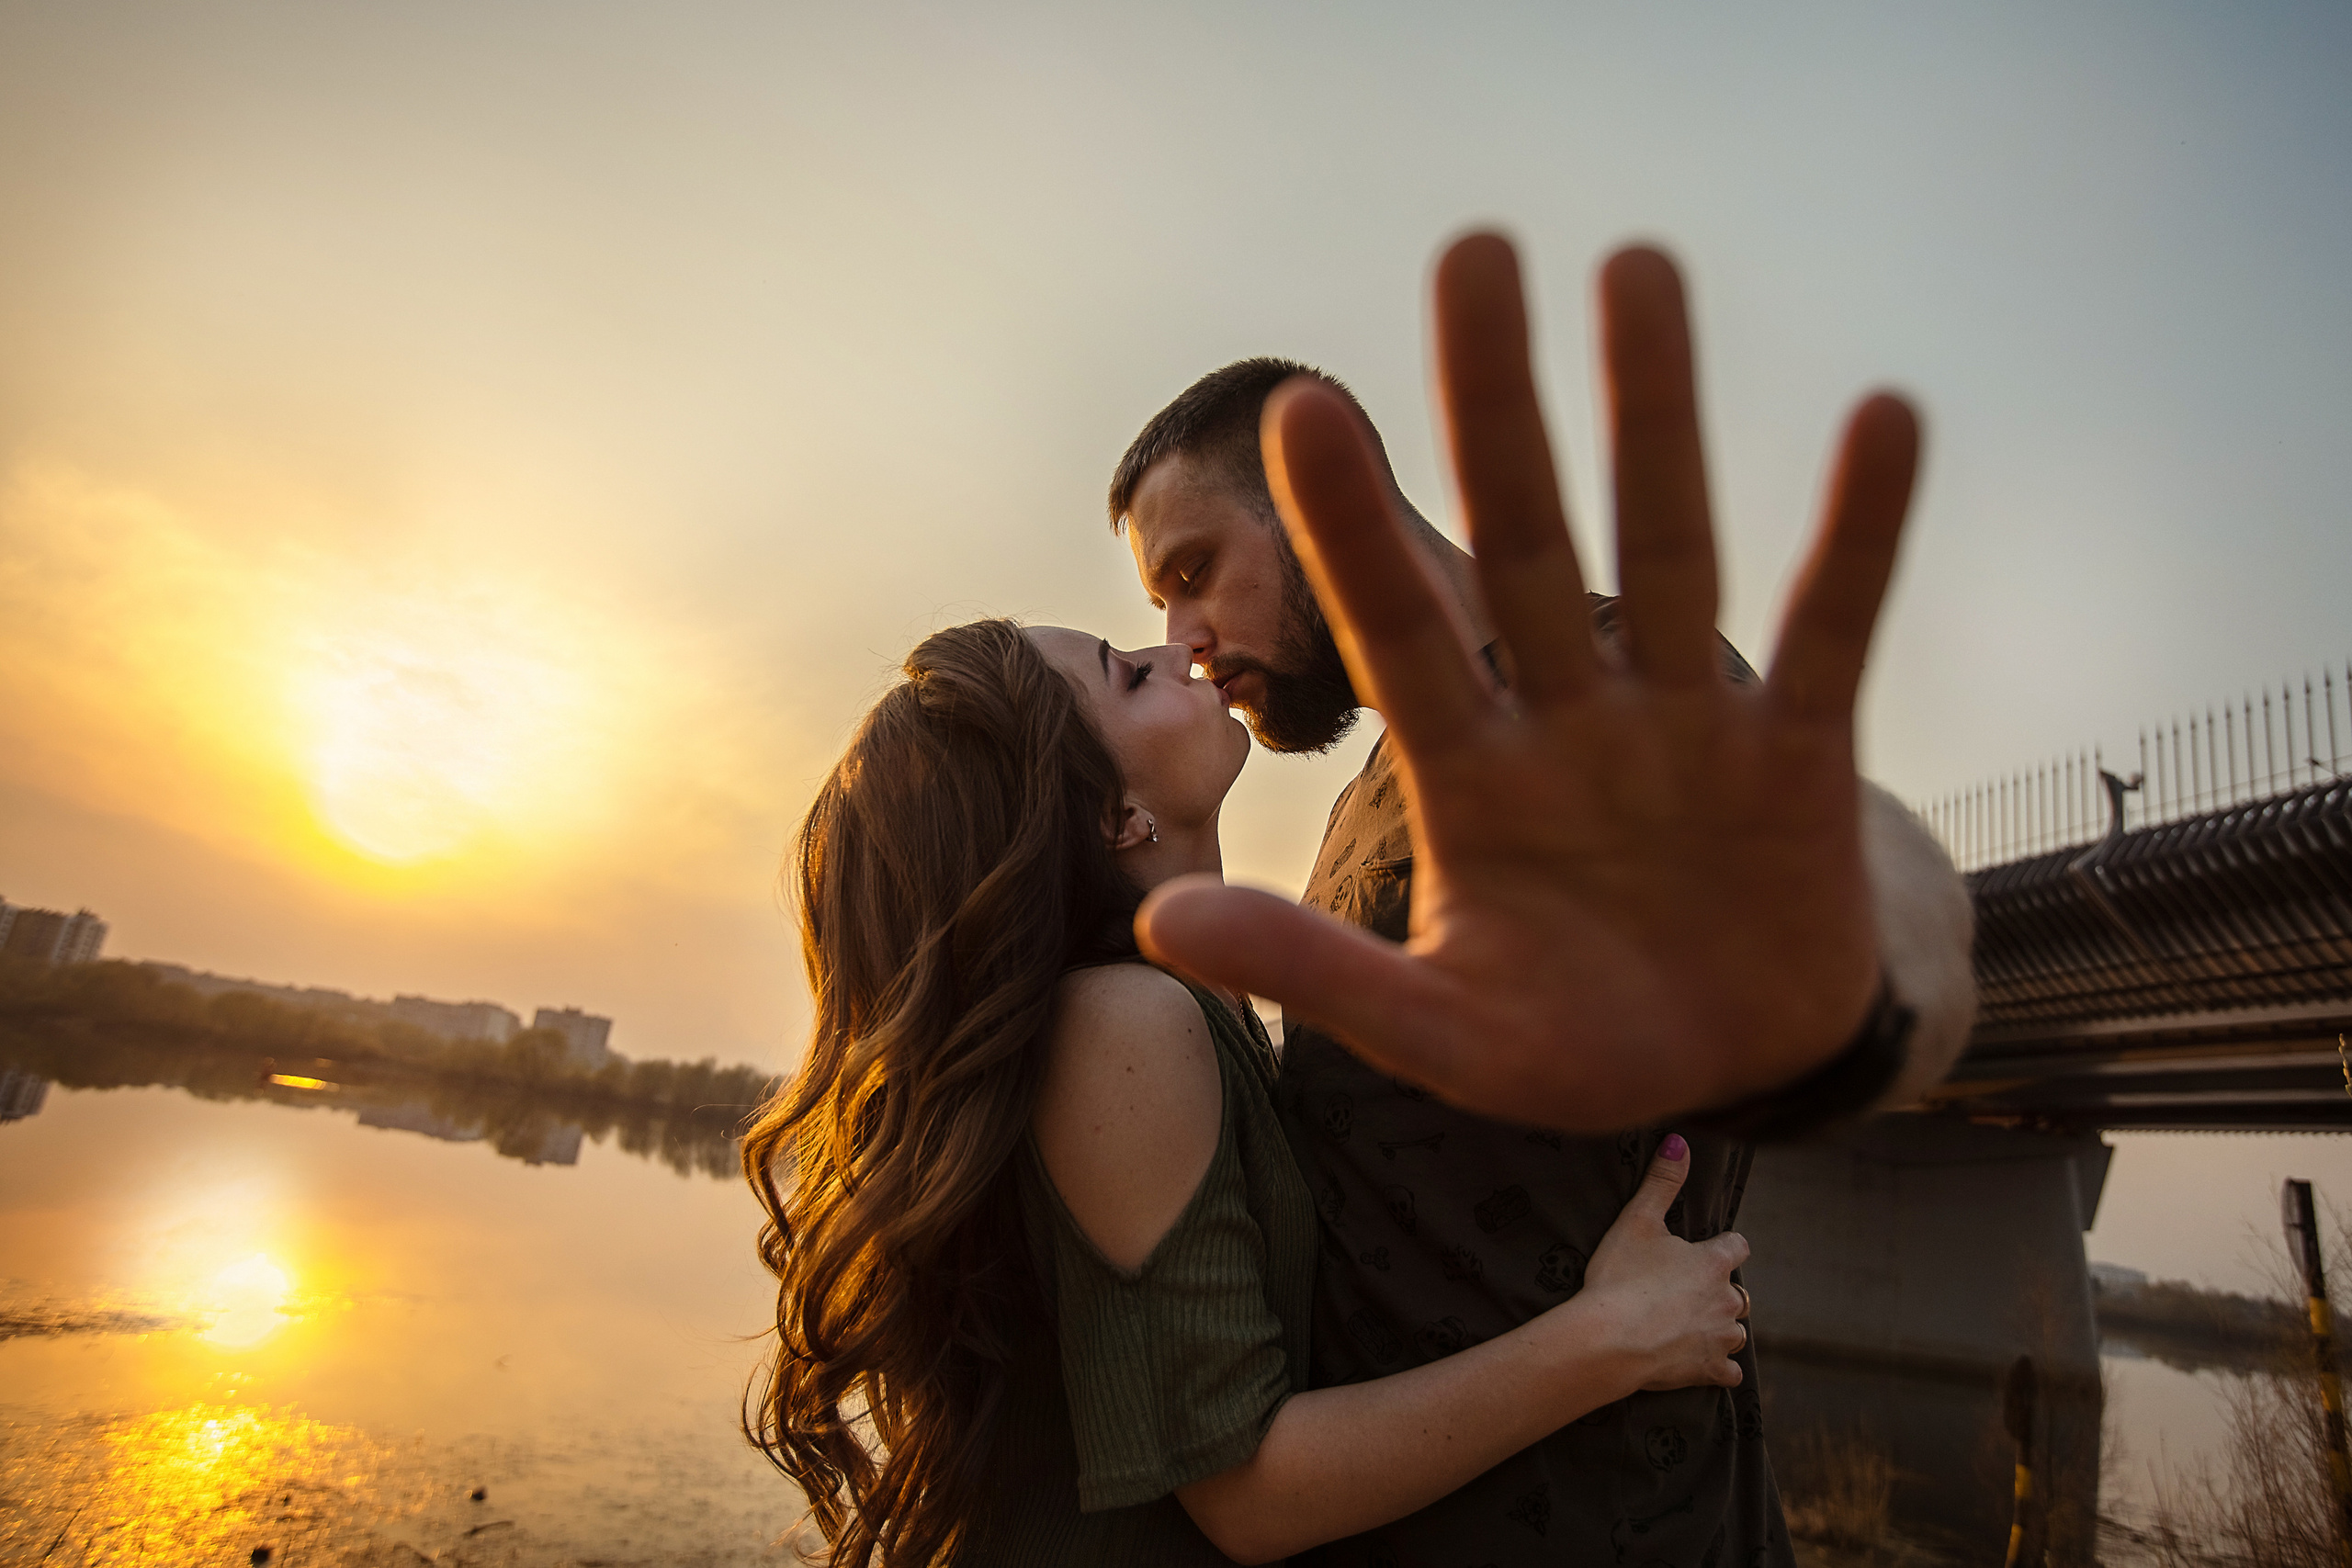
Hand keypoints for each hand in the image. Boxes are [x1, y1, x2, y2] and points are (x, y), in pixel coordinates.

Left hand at [1136, 233, 1919, 1130]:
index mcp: (1469, 777)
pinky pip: (1829, 630)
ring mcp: (1686, 726)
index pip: (1400, 633)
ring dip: (1655, 415)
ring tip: (1635, 268)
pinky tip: (1883, 420)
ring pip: (1666, 548)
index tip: (1303, 406)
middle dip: (1497, 411)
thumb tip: (1155, 925)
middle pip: (1524, 545)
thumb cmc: (1569, 1044)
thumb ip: (1314, 977)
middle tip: (1472, 254)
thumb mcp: (1437, 1031)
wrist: (1730, 1065)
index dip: (1355, 530)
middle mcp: (1569, 721)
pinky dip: (1857, 538)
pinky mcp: (1802, 756)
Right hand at [1579, 1136, 1748, 1390]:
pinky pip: (1730, 1372)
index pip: (1738, 1246)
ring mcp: (1721, 1337)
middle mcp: (1727, 1299)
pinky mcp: (1710, 1370)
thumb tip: (1680, 1141)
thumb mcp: (1636, 1220)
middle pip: (1738, 1292)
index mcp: (1714, 1262)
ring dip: (1720, 1329)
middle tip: (1684, 1293)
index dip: (1722, 1247)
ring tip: (1690, 1327)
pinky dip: (1720, 1368)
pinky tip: (1704, 1364)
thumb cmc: (1620, 1276)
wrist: (1610, 1339)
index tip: (1703, 1251)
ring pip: (1736, 1331)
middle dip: (1719, 1292)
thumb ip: (1662, 1181)